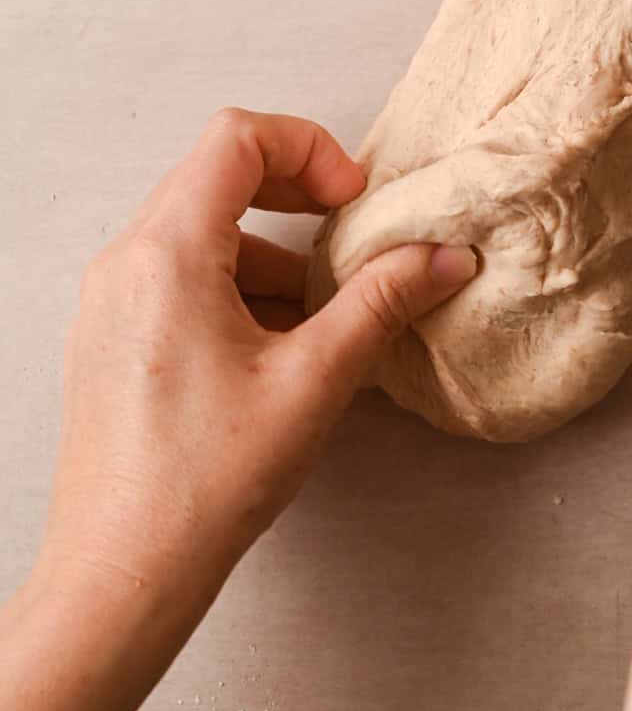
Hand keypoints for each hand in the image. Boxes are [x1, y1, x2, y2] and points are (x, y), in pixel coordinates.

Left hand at [39, 108, 476, 614]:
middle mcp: (125, 262)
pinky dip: (235, 286)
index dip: (309, 149)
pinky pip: (177, 274)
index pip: (237, 137)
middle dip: (294, 197)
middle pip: (215, 174)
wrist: (121, 573)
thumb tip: (443, 256)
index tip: (352, 202)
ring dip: (269, 252)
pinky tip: (276, 352)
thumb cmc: (204, 483)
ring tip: (318, 318)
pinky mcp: (110, 336)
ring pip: (199, 229)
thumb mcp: (315, 380)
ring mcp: (109, 300)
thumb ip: (383, 302)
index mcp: (167, 254)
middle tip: (346, 235)